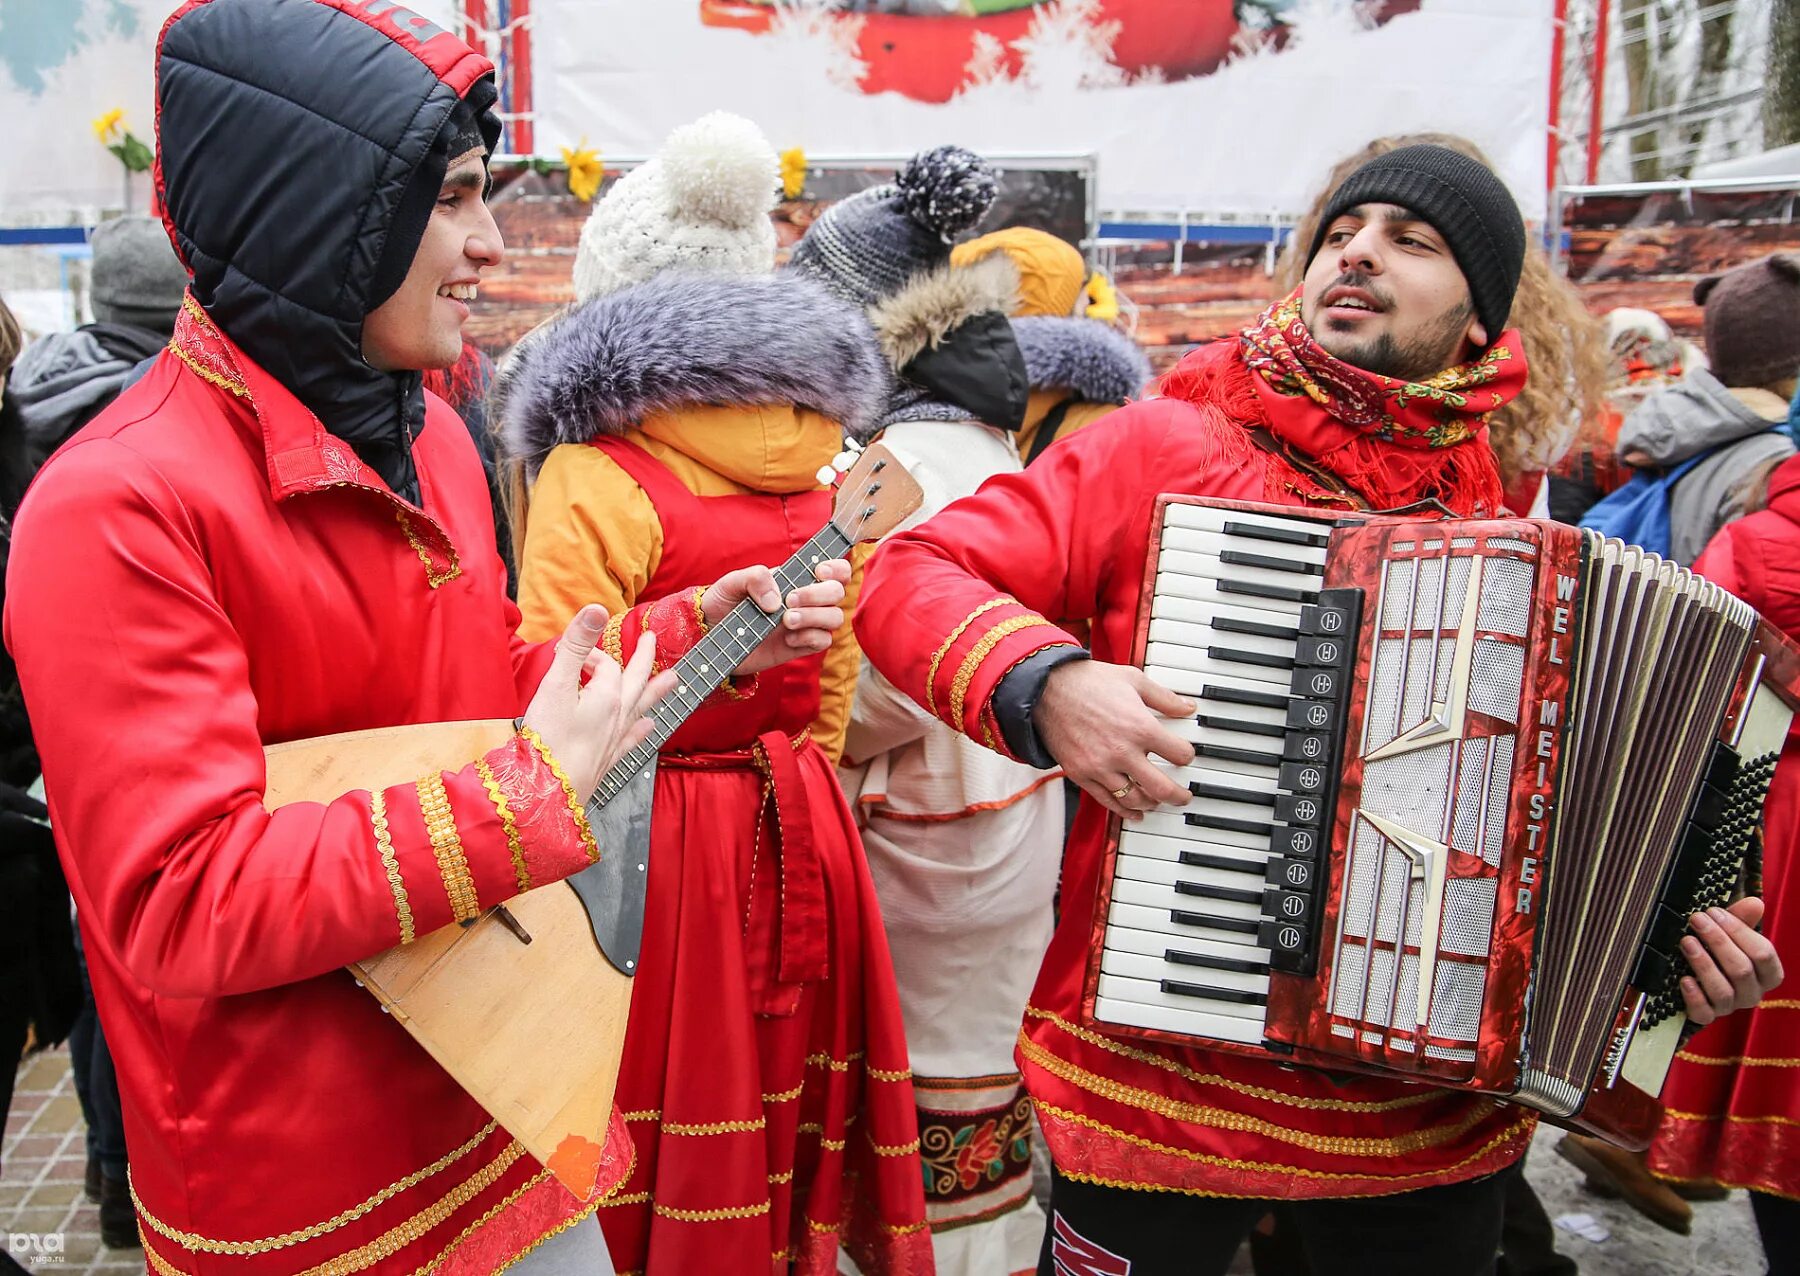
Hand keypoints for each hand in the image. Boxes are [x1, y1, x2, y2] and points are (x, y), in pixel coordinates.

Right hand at [521, 605, 676, 802]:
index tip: (568, 656)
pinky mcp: (607, 760)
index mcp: (608, 696)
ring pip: (641, 708)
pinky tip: (649, 727)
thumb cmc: (548, 740)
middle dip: (642, 658)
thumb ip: (576, 645)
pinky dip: (641, 730)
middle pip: (636, 680)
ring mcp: (615, 739)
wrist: (546, 791)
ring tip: (673, 680)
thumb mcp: (556, 685)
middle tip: (651, 640)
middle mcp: (618, 716)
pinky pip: (631, 740)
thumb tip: (597, 609)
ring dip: (656, 691)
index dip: (589, 655)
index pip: (606, 666)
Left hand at [704, 560, 850, 675]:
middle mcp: (805, 600)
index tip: (818, 571)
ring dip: (815, 617)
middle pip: (837, 592)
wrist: (709, 634)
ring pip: (835, 618)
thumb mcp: (732, 583)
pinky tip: (788, 638)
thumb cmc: (723, 603)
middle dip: (818, 594)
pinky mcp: (799, 646)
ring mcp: (804, 624)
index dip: (836, 568)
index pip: (834, 569)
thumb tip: (777, 600)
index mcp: (795, 578)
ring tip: (786, 620)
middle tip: (790, 600)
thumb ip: (755, 578)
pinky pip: (822, 641)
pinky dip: (809, 637)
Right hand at [1035, 660, 1196, 820]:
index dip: (1187, 756)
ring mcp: (1101, 767)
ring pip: (1136, 800)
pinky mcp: (1082, 774)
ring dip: (1152, 803)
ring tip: (1158, 801)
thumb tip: (1187, 708)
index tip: (1185, 756)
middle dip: (1179, 796)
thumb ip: (1164, 697)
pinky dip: (1125, 812)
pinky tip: (1135, 813)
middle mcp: (1123, 752)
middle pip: (1163, 788)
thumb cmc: (1089, 681)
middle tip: (1184, 796)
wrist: (1047, 688)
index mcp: (1140, 727)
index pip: (1180, 755)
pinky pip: (1108, 801)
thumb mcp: (1134, 680)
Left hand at [1680, 897, 1783, 1025]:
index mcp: (1766, 973)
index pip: (1763, 954)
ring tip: (1686, 942)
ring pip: (1722, 991)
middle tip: (1697, 920)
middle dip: (1718, 941)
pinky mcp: (1706, 1016)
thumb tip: (1756, 903)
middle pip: (1741, 970)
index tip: (1715, 912)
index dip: (1739, 931)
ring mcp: (1729, 1007)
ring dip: (1703, 964)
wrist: (1698, 981)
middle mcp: (1751, 993)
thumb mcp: (1730, 934)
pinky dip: (1694, 997)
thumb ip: (1742, 919)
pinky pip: (1704, 1014)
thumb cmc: (1719, 952)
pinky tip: (1684, 979)